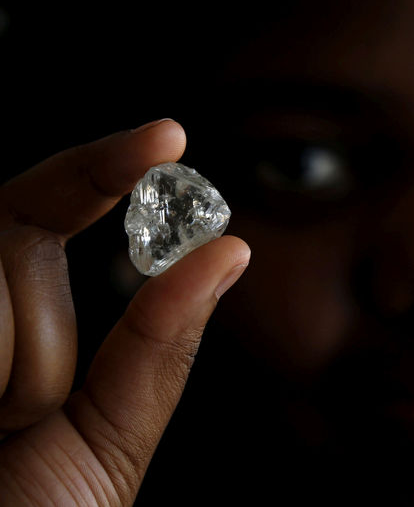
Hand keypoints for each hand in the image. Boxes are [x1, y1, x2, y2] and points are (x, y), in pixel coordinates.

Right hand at [0, 120, 249, 505]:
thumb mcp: (108, 436)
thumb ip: (158, 343)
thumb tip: (231, 250)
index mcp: (8, 323)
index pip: (41, 209)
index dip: (101, 166)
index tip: (169, 138)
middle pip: (5, 241)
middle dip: (35, 335)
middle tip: (23, 417)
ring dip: (10, 370)